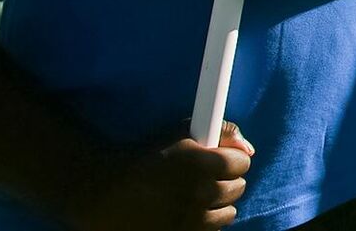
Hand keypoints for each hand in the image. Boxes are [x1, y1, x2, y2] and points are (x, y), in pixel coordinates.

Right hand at [72, 122, 252, 230]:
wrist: (106, 194)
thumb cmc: (146, 160)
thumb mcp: (182, 134)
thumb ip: (221, 132)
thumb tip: (249, 149)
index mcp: (202, 164)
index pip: (243, 163)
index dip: (231, 160)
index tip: (219, 160)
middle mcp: (201, 194)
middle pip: (238, 188)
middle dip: (225, 181)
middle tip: (205, 178)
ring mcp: (193, 221)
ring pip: (228, 213)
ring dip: (217, 204)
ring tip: (194, 197)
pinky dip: (204, 223)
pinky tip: (187, 213)